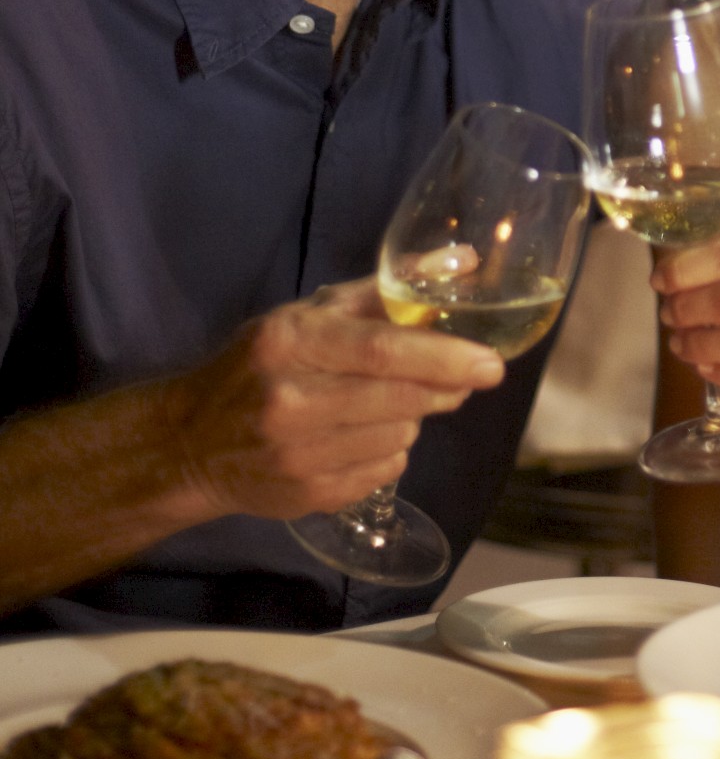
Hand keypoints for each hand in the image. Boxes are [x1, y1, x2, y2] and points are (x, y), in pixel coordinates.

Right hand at [164, 277, 503, 520]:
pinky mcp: (307, 498)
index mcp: (292, 342)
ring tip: (386, 404)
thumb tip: (463, 261)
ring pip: (400, 437)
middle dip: (445, 387)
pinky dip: (389, 452)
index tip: (491, 362)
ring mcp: (297, 457)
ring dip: (412, 418)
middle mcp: (291, 401)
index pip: (382, 351)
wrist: (189, 443)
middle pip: (400, 398)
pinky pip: (384, 471)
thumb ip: (388, 289)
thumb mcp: (311, 313)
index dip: (444, 357)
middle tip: (461, 377)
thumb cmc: (262, 363)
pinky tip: (362, 436)